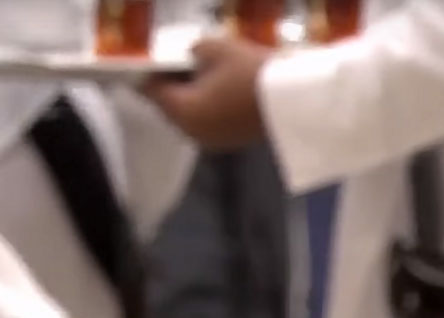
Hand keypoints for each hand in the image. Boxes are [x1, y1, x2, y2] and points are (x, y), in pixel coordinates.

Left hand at [142, 37, 271, 149]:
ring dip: (189, 101)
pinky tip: (218, 95)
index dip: (151, 76)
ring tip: (200, 80)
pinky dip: (205, 111)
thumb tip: (190, 56)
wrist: (292, 100)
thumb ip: (194, 50)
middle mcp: (190, 132)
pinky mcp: (227, 143)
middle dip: (171, 89)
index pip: (154, 93)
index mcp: (182, 110)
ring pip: (187, 119)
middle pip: (169, 108)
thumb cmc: (252, 73)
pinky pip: (205, 125)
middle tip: (177, 69)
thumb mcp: (218, 49)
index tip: (153, 66)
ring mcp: (209, 141)